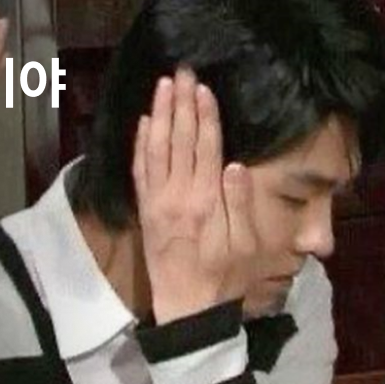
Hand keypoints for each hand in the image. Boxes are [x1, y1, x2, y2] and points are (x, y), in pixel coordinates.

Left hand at [132, 68, 259, 323]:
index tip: (203, 88)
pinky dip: (140, 145)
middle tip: (183, 72)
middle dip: (181, 104)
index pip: (205, 148)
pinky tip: (142, 123)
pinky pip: (139, 171)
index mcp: (205, 202)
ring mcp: (156, 203)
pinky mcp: (145, 211)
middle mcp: (176, 196)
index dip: (204, 117)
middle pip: (178, 141)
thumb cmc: (224, 279)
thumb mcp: (246, 247)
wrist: (187, 310)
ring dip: (158, 116)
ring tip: (163, 86)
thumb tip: (237, 164)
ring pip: (154, 150)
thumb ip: (240, 205)